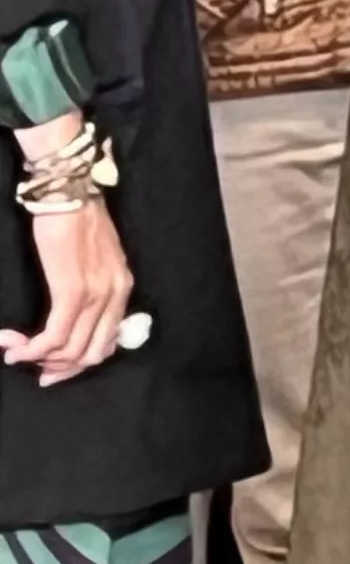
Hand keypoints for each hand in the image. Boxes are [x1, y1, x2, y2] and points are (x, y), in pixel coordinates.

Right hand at [0, 198, 131, 386]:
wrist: (70, 194)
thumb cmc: (77, 223)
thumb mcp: (97, 260)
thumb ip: (95, 288)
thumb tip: (75, 320)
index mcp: (123, 288)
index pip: (107, 343)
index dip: (77, 363)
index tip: (50, 367)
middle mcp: (116, 295)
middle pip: (91, 354)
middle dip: (59, 368)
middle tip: (31, 366)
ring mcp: (96, 294)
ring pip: (71, 350)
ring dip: (38, 358)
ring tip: (14, 353)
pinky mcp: (72, 290)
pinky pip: (54, 336)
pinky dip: (32, 348)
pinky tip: (13, 345)